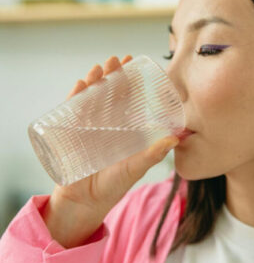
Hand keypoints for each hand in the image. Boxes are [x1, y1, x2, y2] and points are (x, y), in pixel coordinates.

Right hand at [43, 55, 178, 247]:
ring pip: (89, 98)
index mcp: (122, 128)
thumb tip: (175, 138)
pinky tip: (79, 85)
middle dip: (111, 75)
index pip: (126, 98)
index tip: (133, 63)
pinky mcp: (69, 134)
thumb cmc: (113, 186)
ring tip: (98, 68)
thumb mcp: (136, 168)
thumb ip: (153, 154)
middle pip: (107, 93)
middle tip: (115, 60)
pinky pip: (70, 112)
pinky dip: (74, 98)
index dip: (129, 81)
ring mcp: (86, 127)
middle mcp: (104, 124)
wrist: (85, 203)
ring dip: (93, 81)